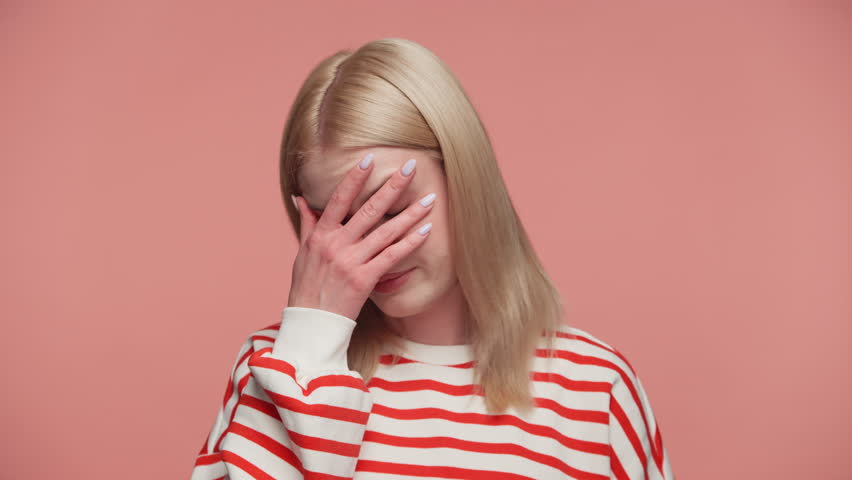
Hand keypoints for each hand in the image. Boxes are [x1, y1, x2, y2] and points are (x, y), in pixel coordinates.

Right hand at [287, 154, 434, 320]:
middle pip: (369, 209)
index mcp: (321, 235)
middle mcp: (336, 244)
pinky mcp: (364, 279)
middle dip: (393, 186)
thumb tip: (300, 198)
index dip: (356, 178)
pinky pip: (392, 257)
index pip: (340, 199)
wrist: (311, 324)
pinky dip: (410, 243)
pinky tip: (426, 231)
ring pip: (386, 231)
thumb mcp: (303, 253)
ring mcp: (351, 261)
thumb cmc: (307, 288)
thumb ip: (307, 223)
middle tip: (411, 167)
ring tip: (430, 199)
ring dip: (411, 214)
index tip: (370, 158)